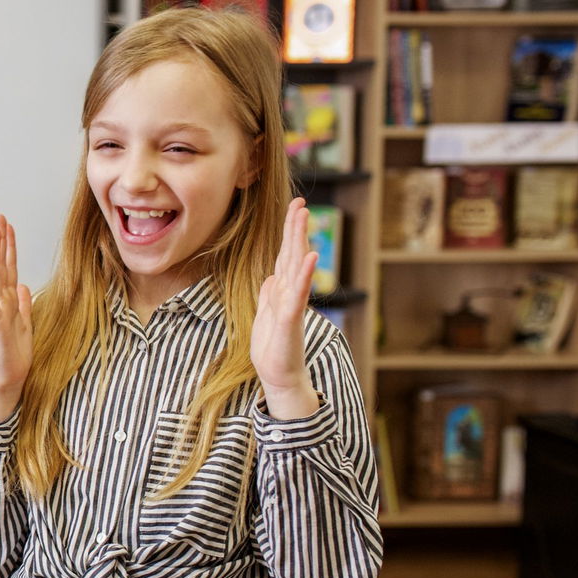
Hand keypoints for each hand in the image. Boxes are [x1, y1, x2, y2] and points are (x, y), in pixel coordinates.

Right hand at [0, 215, 33, 424]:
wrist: (9, 380)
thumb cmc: (14, 356)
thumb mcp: (26, 325)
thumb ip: (24, 305)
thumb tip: (24, 285)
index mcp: (9, 301)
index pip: (9, 267)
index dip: (9, 246)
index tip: (8, 225)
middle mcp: (1, 301)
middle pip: (0, 265)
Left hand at [251, 198, 319, 419]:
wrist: (279, 375)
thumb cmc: (273, 347)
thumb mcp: (266, 314)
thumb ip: (270, 294)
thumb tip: (272, 277)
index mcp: (281, 290)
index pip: (285, 255)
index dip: (289, 232)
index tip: (294, 207)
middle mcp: (289, 292)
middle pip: (292, 253)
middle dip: (295, 227)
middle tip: (300, 202)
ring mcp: (291, 303)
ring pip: (296, 266)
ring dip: (300, 241)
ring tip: (303, 217)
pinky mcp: (290, 318)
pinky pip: (298, 293)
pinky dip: (304, 274)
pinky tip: (312, 257)